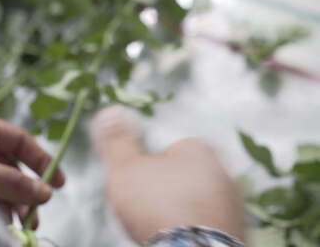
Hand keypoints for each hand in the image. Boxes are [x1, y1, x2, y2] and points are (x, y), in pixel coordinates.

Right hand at [90, 105, 244, 242]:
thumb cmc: (160, 207)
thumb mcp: (125, 167)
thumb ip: (117, 139)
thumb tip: (110, 112)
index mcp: (198, 149)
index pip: (172, 148)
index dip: (151, 164)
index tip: (139, 180)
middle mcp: (223, 171)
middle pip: (188, 173)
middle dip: (170, 185)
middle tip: (148, 202)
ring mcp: (233, 203)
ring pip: (200, 199)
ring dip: (184, 207)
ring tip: (162, 222)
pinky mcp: (234, 230)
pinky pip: (209, 223)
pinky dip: (195, 226)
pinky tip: (179, 234)